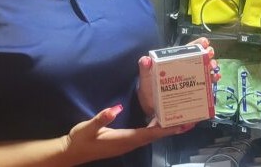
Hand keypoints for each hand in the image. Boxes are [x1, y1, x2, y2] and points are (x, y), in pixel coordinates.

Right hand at [61, 105, 192, 163]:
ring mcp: (127, 144)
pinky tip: (159, 121)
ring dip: (166, 129)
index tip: (182, 124)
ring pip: (151, 136)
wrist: (71, 152)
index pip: (150, 134)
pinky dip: (155, 129)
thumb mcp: (88, 127)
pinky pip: (145, 135)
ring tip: (180, 119)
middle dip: (172, 128)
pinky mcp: (125, 142)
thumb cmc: (80, 139)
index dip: (166, 129)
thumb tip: (114, 108)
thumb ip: (102, 118)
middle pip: (156, 136)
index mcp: (124, 140)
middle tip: (189, 119)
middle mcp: (129, 143)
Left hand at [137, 37, 220, 116]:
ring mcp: (191, 80)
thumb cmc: (148, 90)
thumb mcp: (145, 78)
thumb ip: (144, 69)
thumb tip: (145, 59)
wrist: (151, 109)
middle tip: (210, 56)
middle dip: (207, 55)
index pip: (187, 51)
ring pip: (205, 70)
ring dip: (211, 67)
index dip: (197, 45)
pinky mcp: (194, 91)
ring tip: (213, 69)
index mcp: (174, 63)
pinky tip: (216, 80)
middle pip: (199, 59)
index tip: (205, 42)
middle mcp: (185, 69)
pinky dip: (212, 81)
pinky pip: (206, 84)